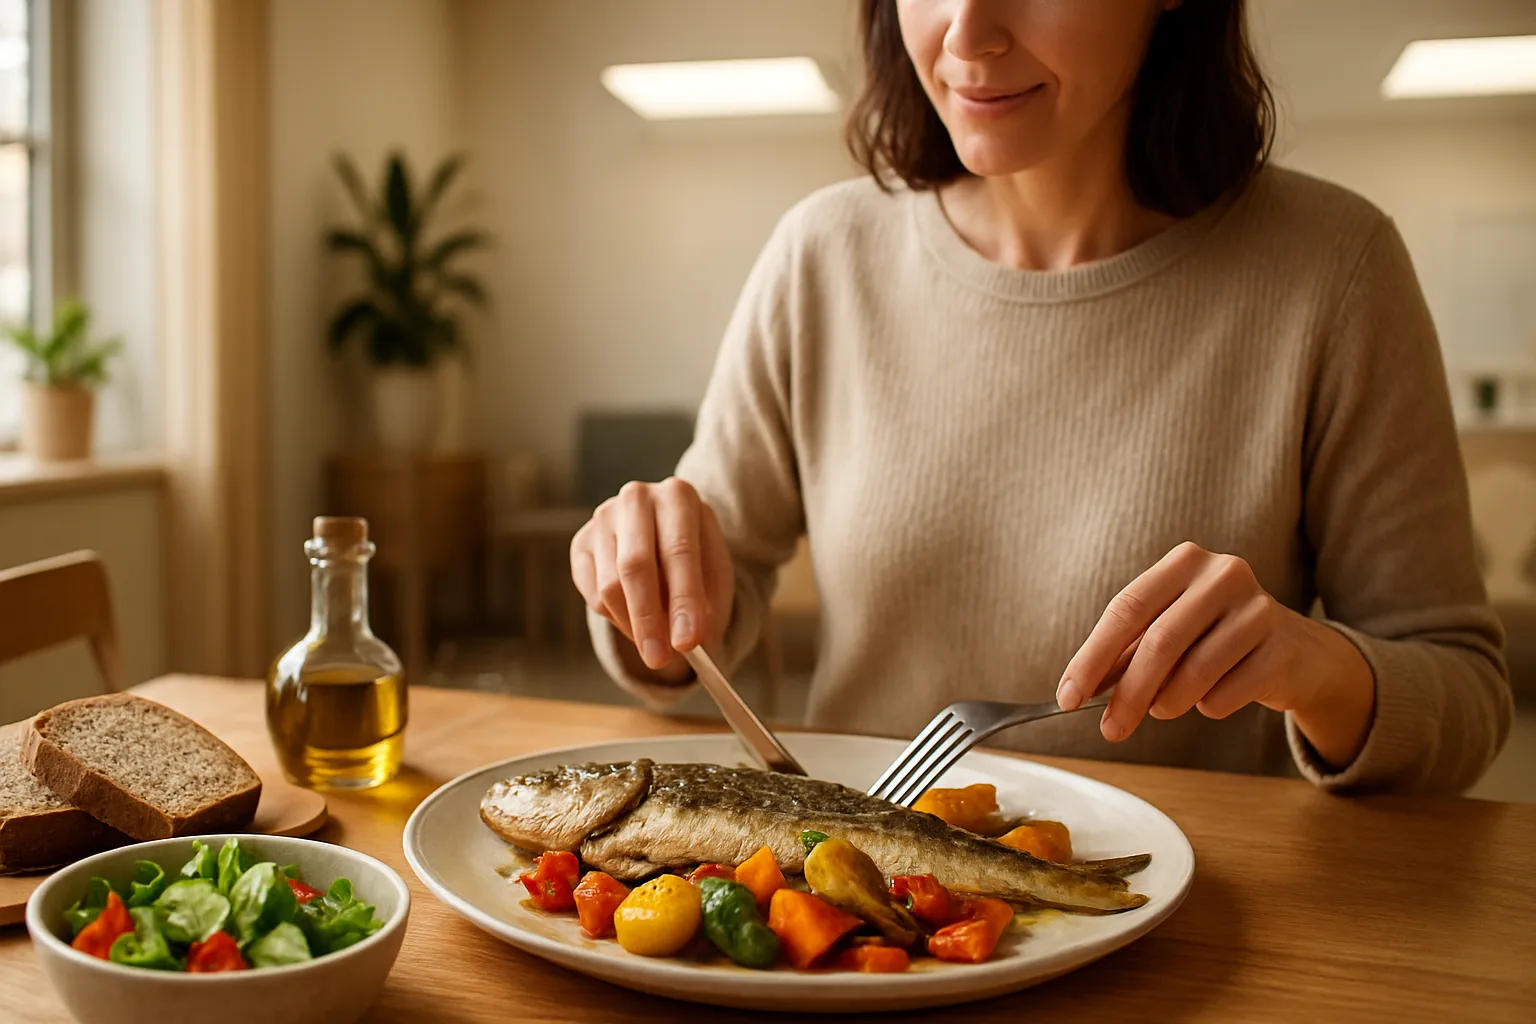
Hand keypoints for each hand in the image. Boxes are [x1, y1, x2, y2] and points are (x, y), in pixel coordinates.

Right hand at [570, 478, 734, 676]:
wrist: (665, 530)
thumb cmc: (696, 556)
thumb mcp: (715, 574)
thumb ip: (706, 604)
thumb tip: (689, 643)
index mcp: (678, 495)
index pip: (679, 552)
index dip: (684, 600)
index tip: (687, 642)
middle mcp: (637, 498)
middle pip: (635, 566)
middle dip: (648, 620)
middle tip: (659, 659)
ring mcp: (603, 517)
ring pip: (610, 586)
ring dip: (633, 625)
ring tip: (655, 643)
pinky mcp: (581, 541)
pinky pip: (593, 593)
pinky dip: (616, 618)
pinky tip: (635, 619)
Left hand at [1057, 541, 1374, 767]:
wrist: (1298, 653)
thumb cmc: (1216, 639)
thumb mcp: (1169, 634)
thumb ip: (1125, 656)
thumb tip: (1078, 691)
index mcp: (1184, 562)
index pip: (1126, 609)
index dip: (1093, 656)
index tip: (1068, 698)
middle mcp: (1223, 575)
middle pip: (1159, 641)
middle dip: (1128, 693)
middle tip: (1110, 729)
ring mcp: (1259, 608)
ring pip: (1194, 670)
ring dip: (1168, 702)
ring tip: (1163, 709)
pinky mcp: (1283, 647)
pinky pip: (1229, 692)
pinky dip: (1210, 706)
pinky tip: (1214, 698)